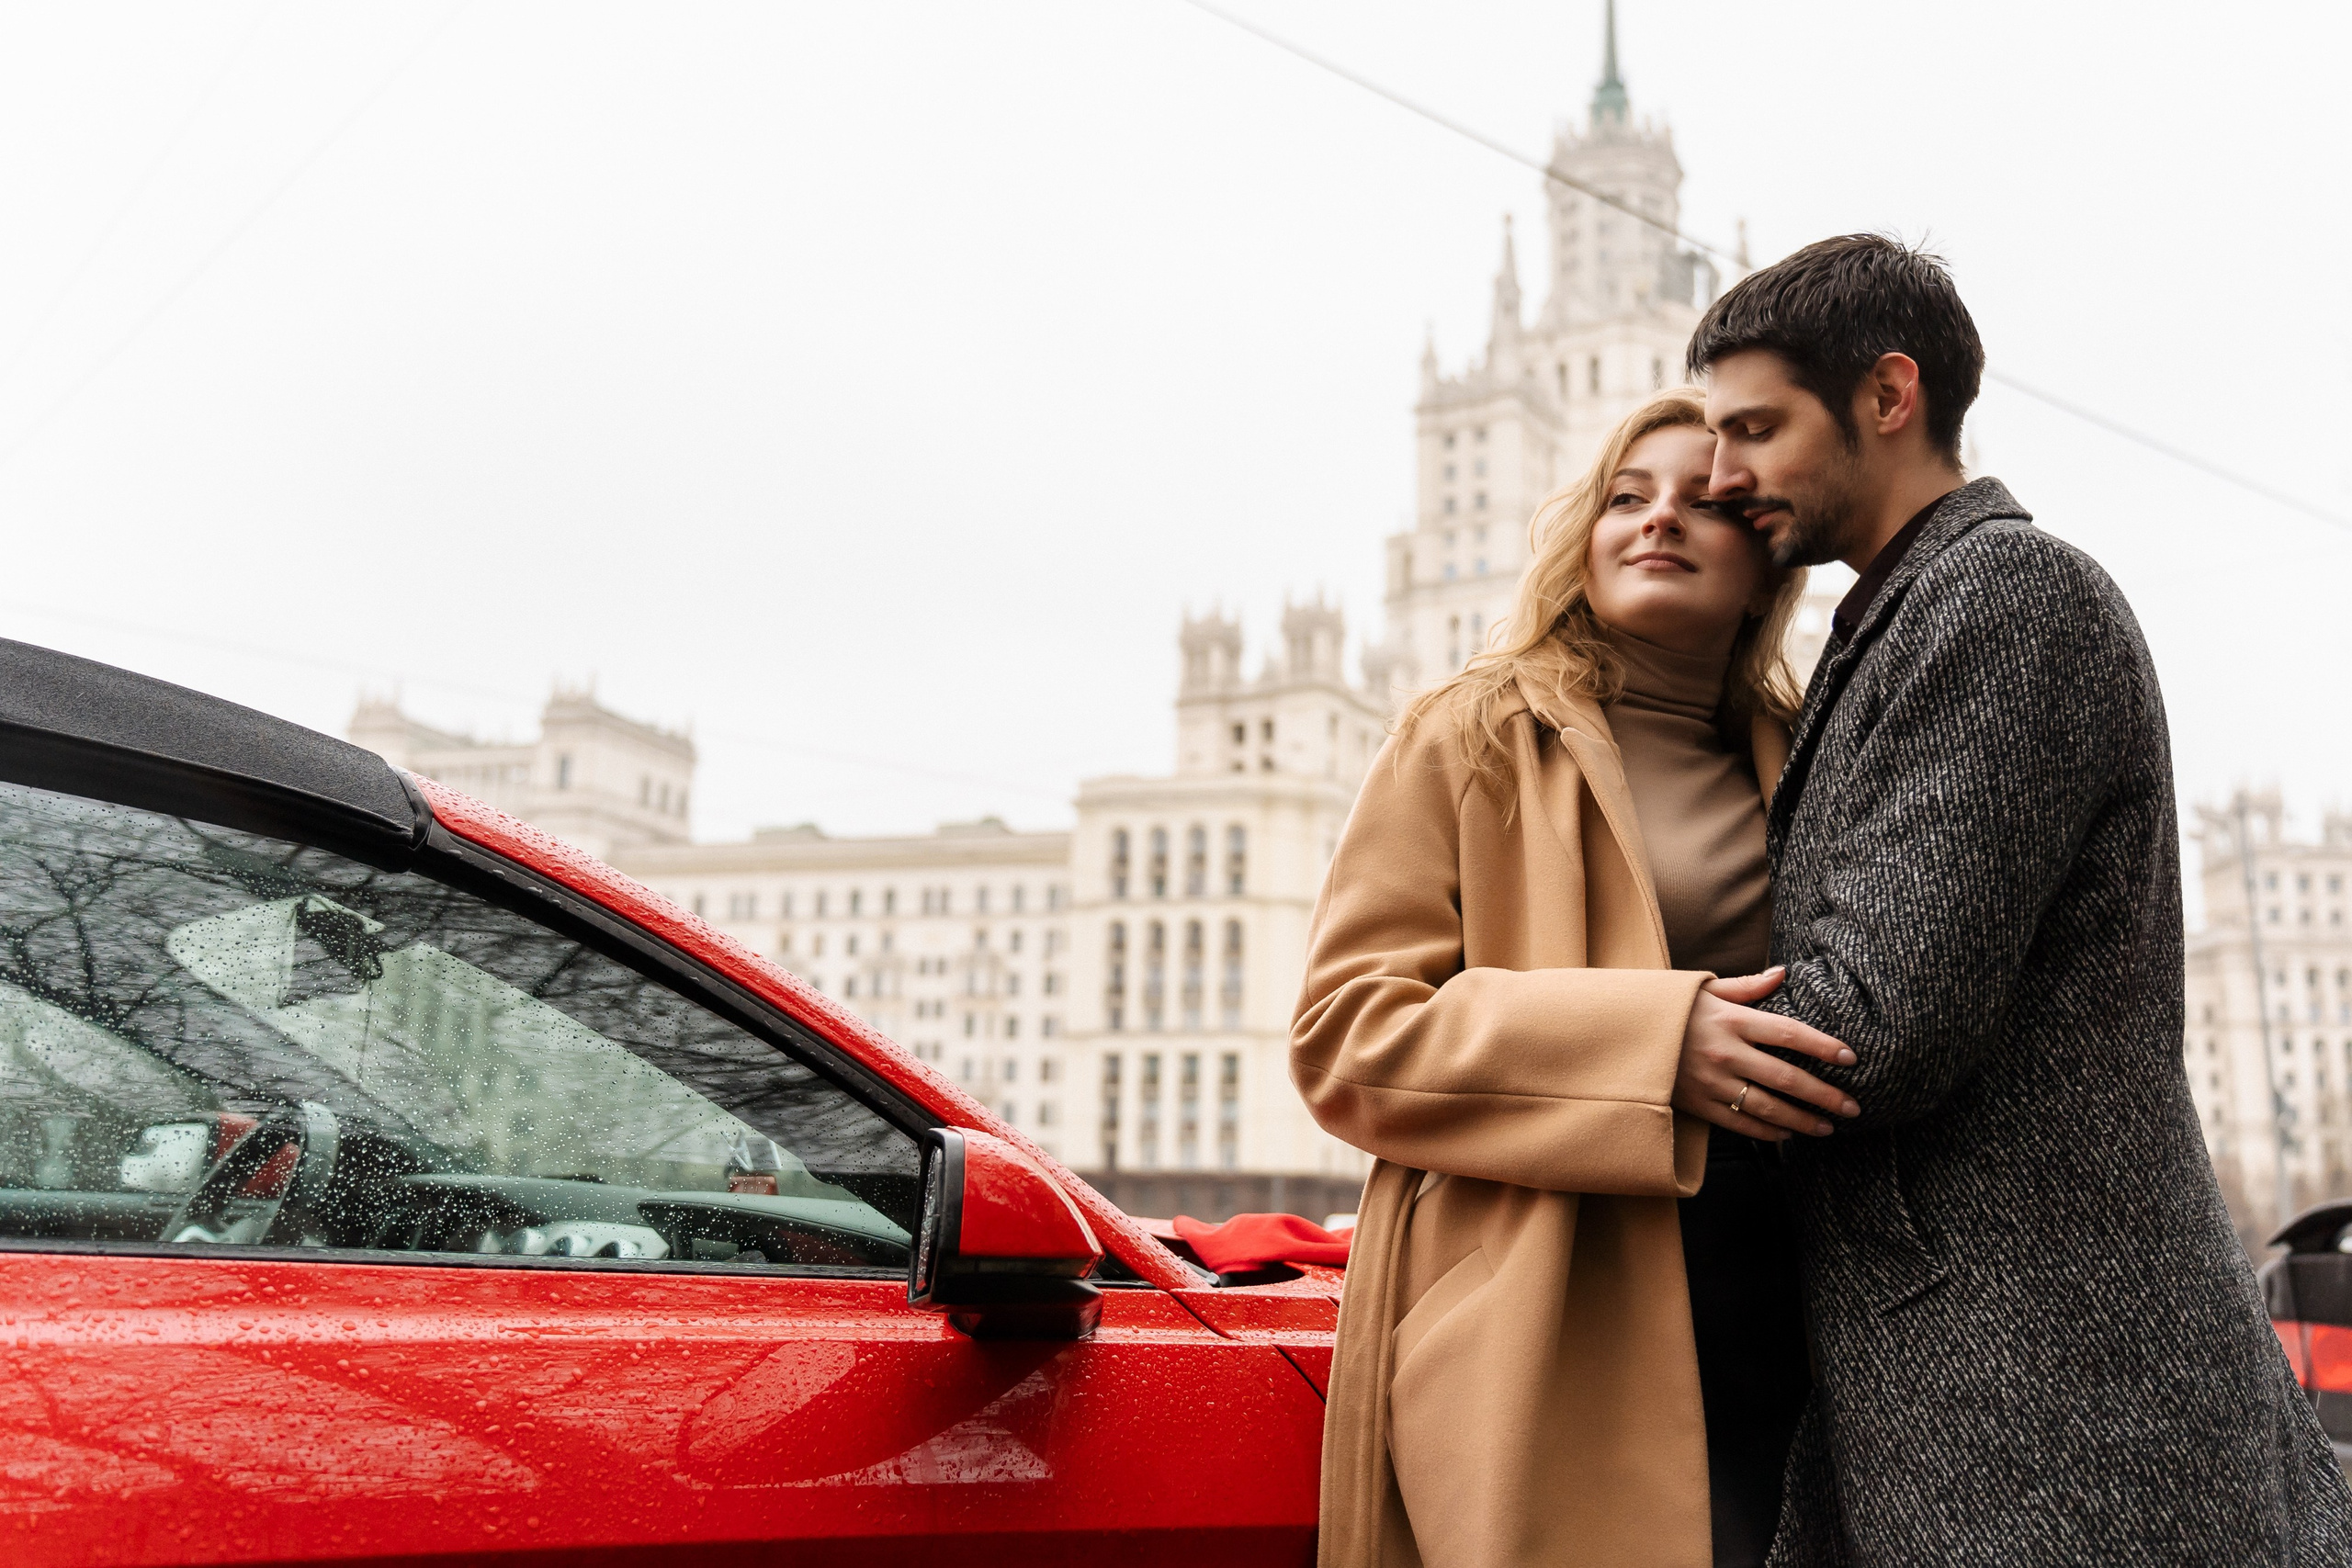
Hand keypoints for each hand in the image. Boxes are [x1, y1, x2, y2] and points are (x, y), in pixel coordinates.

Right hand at [1671, 967, 1859, 1140]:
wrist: (1622, 1035)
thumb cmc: (1670, 1009)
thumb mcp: (1705, 990)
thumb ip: (1747, 986)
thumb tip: (1783, 973)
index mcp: (1731, 1020)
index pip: (1789, 1033)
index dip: (1823, 1046)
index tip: (1850, 1059)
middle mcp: (1726, 1053)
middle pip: (1787, 1078)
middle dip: (1826, 1095)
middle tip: (1853, 1106)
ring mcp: (1711, 1082)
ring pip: (1768, 1107)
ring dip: (1803, 1120)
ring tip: (1828, 1126)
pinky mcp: (1698, 1104)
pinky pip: (1741, 1123)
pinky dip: (1768, 1131)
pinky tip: (1788, 1134)